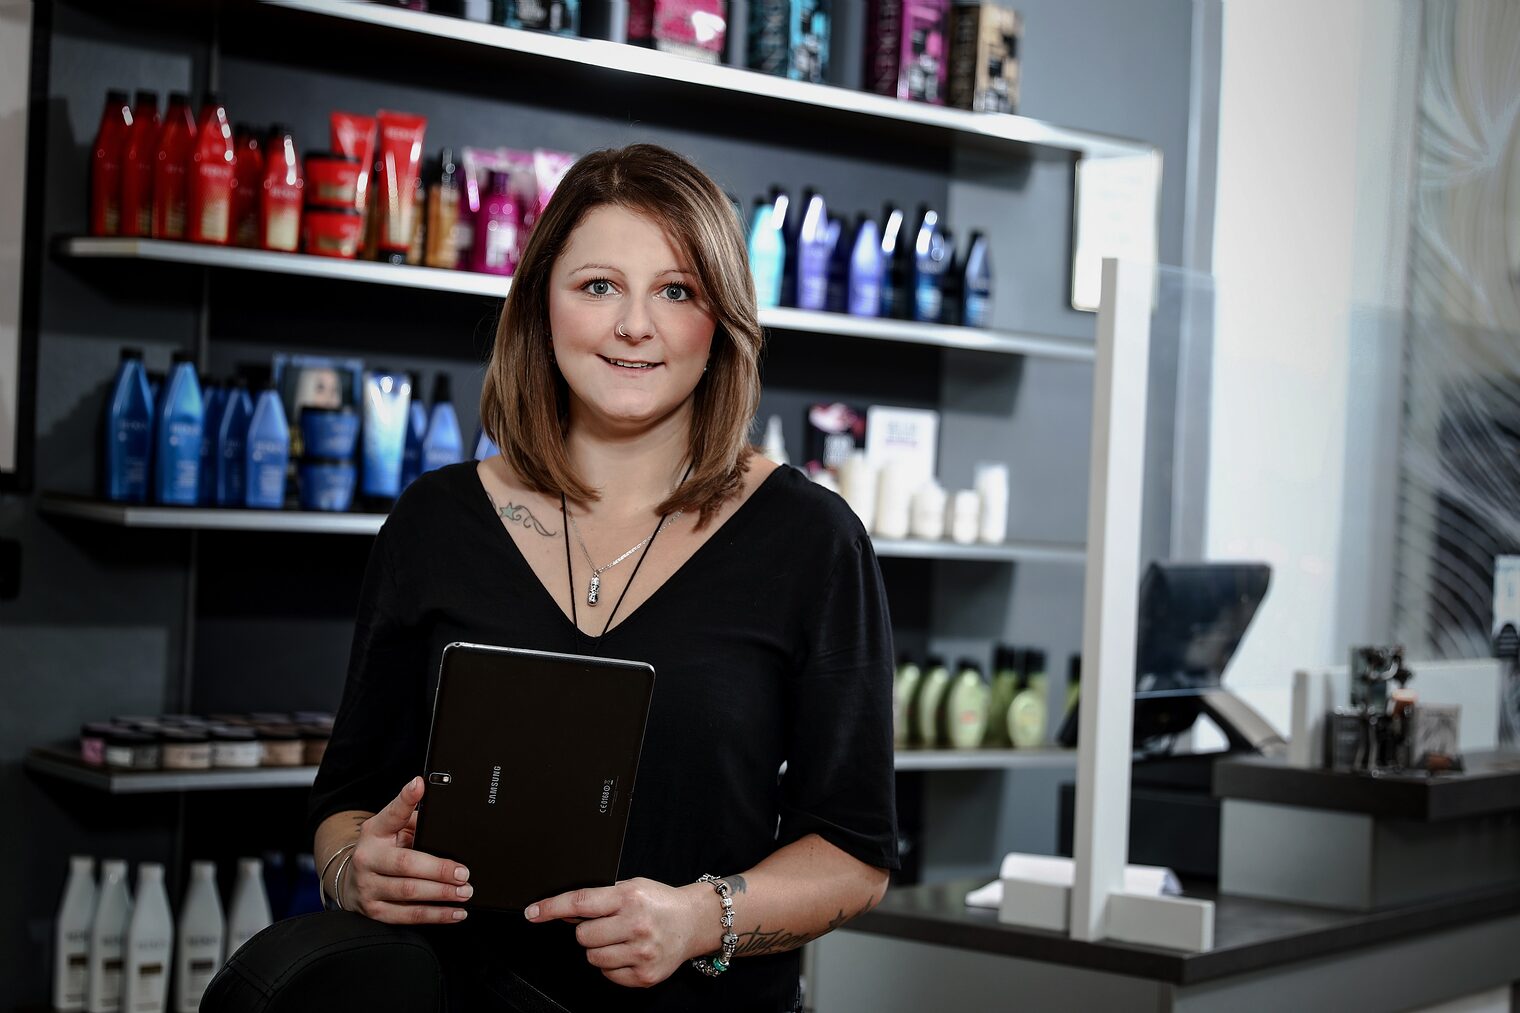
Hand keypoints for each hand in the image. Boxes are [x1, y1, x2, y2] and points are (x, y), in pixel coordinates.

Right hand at [344, 776, 472, 924]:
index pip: (392, 813)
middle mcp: (367, 858)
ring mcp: (369, 887)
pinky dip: (435, 915)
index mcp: (374, 831)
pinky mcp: (375, 911)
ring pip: (408, 893)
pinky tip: (454, 913)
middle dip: (438, 869)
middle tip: (464, 873)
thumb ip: (415, 820)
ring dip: (441, 894)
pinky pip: (408, 916)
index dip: (406, 798)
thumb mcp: (392, 829)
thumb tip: (444, 811)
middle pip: (406, 864)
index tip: (420, 784)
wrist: (351, 880)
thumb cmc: (382, 850)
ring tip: (464, 893)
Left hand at [525, 878, 708, 987]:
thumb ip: (599, 898)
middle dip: (589, 930)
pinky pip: (607, 974)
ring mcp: (641, 952)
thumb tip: (564, 913)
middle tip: (608, 924)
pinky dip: (613, 964)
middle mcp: (635, 924)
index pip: (580, 902)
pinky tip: (629, 952)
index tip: (533, 913)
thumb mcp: (631, 888)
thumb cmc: (659, 902)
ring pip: (592, 957)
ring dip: (600, 948)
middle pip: (583, 935)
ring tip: (620, 938)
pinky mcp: (644, 975)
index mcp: (629, 897)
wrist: (693, 921)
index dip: (552, 908)